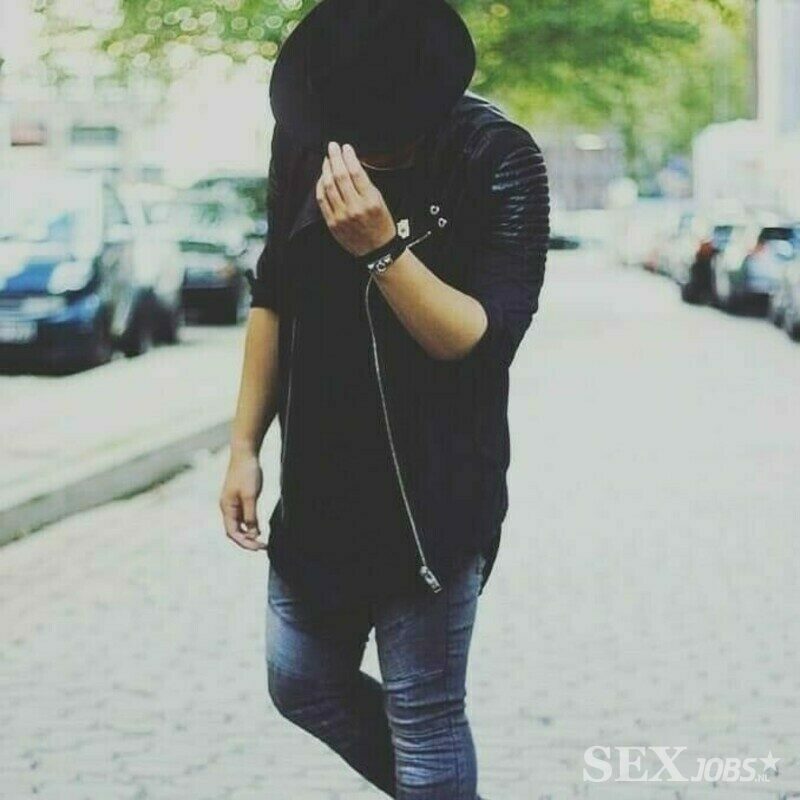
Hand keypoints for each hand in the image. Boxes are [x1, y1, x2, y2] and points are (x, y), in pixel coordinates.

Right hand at [219, 450, 265, 550]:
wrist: (245, 452)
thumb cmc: (247, 473)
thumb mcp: (250, 496)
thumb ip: (251, 516)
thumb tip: (252, 535)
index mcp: (227, 507)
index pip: (233, 533)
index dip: (245, 543)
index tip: (260, 547)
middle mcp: (227, 507)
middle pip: (234, 531)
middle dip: (247, 541)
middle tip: (263, 547)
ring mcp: (232, 503)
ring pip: (239, 525)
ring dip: (249, 534)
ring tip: (262, 540)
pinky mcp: (239, 497)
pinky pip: (243, 516)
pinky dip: (250, 524)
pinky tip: (259, 527)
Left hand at [316, 141, 396, 256]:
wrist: (377, 250)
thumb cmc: (381, 224)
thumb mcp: (380, 201)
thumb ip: (365, 184)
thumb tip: (351, 164)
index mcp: (370, 201)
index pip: (356, 172)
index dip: (348, 156)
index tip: (345, 147)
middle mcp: (355, 208)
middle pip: (340, 176)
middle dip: (335, 157)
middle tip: (332, 147)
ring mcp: (341, 216)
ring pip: (328, 186)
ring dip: (326, 169)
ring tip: (327, 160)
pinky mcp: (332, 223)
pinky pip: (321, 199)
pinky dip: (320, 185)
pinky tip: (322, 177)